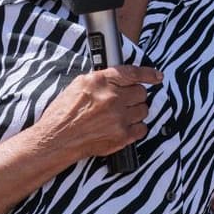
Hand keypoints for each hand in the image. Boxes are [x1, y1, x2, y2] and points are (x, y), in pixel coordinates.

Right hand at [33, 66, 161, 165]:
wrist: (56, 139)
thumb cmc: (63, 114)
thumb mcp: (79, 85)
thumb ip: (102, 79)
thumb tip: (118, 78)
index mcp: (100, 82)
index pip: (132, 73)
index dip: (148, 74)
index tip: (157, 76)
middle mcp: (112, 98)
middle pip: (141, 92)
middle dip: (135, 95)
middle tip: (126, 100)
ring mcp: (118, 118)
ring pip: (144, 110)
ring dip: (135, 111)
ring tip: (121, 115)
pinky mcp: (122, 136)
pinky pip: (142, 128)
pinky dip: (136, 127)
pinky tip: (124, 127)